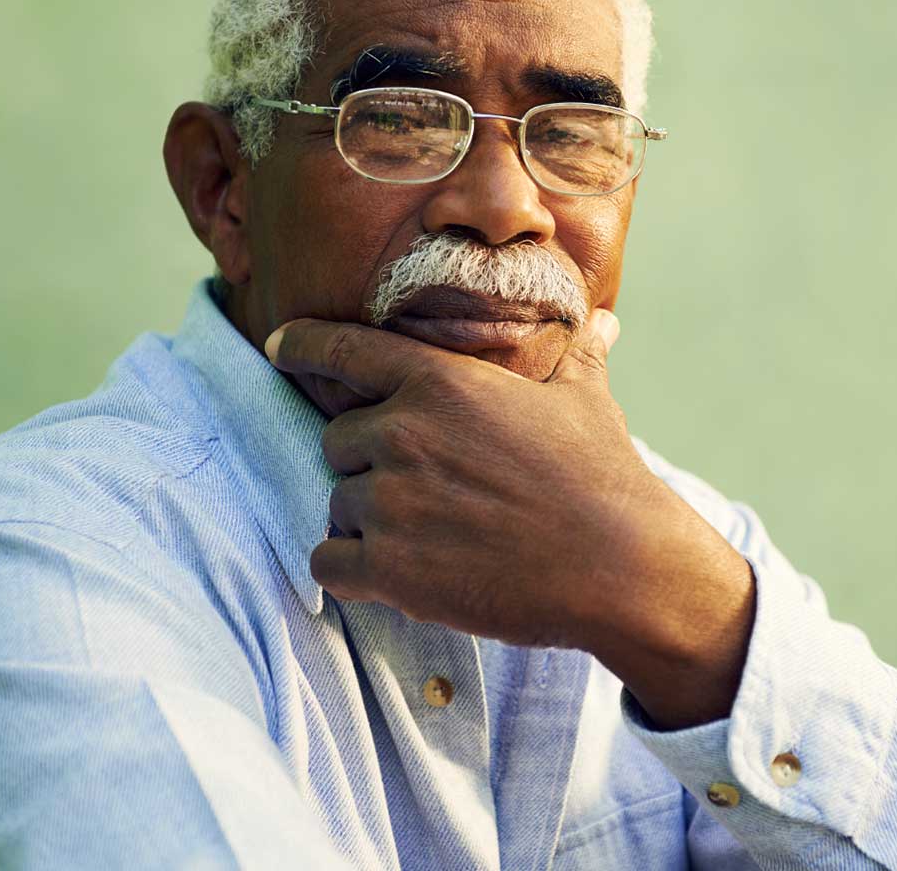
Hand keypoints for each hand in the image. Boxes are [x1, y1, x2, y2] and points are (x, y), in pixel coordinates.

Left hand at [266, 311, 755, 727]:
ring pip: (338, 504)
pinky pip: (328, 563)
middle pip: (338, 440)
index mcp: (442, 381)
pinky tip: (396, 575)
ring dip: (369, 520)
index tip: (277, 344)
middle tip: (427, 490)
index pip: (343, 348)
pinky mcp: (388, 568)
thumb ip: (577, 357)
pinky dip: (351, 571)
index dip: (304, 344)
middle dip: (369, 462)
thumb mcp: (586, 401)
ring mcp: (391, 502)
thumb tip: (604, 322)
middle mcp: (403, 432)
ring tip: (432, 536)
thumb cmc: (604, 478)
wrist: (619, 564)